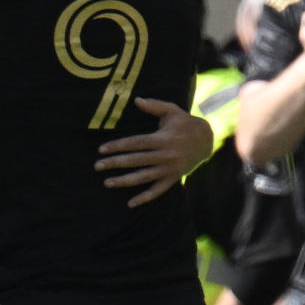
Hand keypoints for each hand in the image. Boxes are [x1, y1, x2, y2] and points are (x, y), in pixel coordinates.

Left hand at [94, 99, 212, 207]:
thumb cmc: (185, 123)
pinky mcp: (173, 178)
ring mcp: (169, 169)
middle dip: (115, 163)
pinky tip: (130, 204)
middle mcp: (165, 155)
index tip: (101, 150)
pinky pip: (157, 191)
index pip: (135, 143)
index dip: (118, 146)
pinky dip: (144, 198)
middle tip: (97, 166)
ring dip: (124, 181)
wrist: (207, 140)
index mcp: (162, 139)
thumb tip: (136, 100)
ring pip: (143, 177)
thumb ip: (154, 105)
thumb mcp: (172, 111)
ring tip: (107, 183)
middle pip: (136, 160)